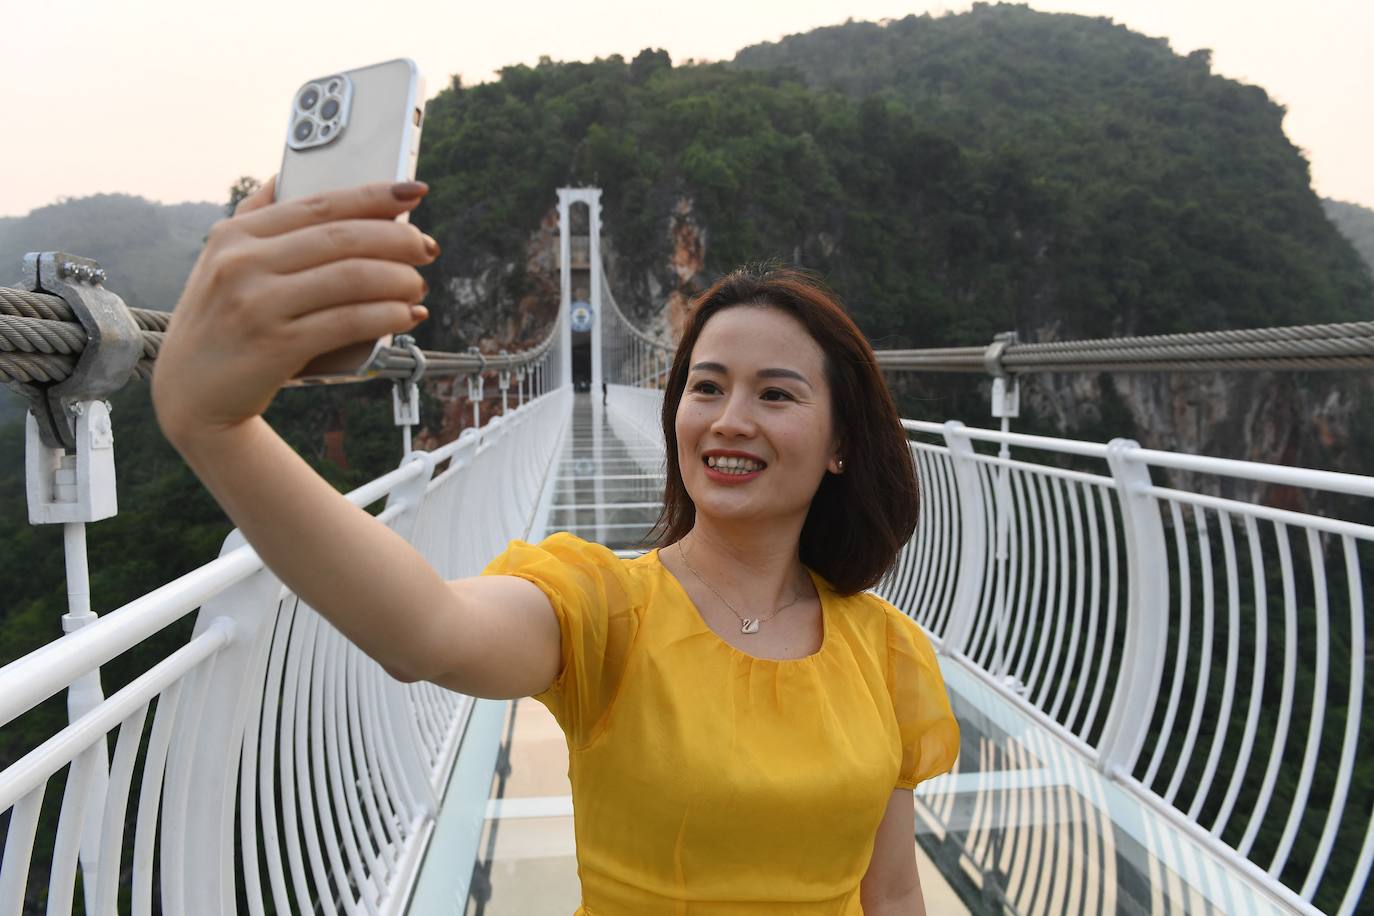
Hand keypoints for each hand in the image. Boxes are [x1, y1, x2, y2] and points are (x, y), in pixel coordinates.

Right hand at [151, 177, 437, 442]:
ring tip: (417, 285)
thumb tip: (286, 176)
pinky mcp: (274, 346)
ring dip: (399, 279)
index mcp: (235, 235)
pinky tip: (405, 315)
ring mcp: (256, 304)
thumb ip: (252, 220)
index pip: (318, 203)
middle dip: (397, 239)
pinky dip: (386, 315)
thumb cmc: (219, 324)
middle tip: (426, 248)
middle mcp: (242, 263)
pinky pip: (348, 321)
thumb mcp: (220, 263)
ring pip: (351, 277)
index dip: (373, 194)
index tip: (414, 190)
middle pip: (342, 237)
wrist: (190, 395)